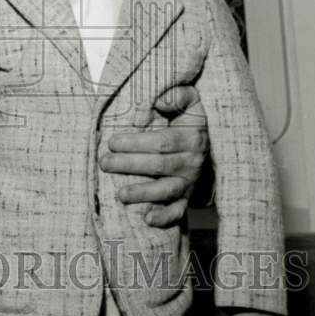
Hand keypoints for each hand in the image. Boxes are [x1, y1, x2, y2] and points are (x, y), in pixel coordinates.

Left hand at [100, 85, 207, 227]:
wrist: (209, 141)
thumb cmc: (189, 118)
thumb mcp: (190, 101)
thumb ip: (178, 95)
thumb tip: (161, 100)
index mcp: (191, 137)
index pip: (162, 142)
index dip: (137, 142)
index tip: (113, 141)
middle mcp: (193, 161)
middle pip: (160, 165)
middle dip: (130, 165)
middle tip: (105, 163)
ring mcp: (190, 181)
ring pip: (167, 190)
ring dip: (143, 193)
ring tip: (120, 195)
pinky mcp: (187, 197)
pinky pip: (179, 211)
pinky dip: (165, 217)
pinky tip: (148, 220)